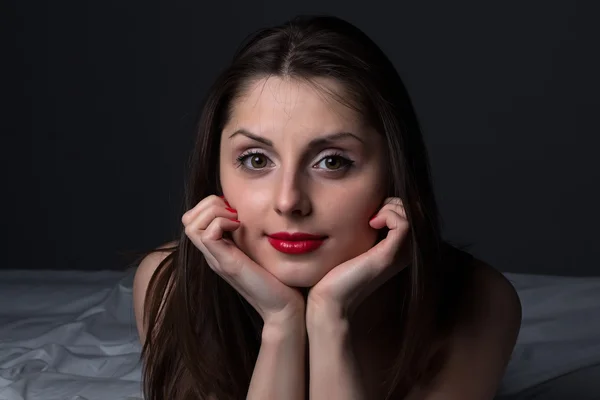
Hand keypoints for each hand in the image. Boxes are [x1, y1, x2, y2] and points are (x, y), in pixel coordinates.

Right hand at [182, 195, 304, 325]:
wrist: (283, 307)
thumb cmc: (277, 279)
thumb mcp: (259, 249)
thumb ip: (250, 234)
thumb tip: (250, 210)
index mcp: (218, 249)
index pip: (193, 219)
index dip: (210, 205)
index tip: (235, 209)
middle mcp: (212, 254)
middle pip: (187, 219)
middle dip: (209, 204)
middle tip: (235, 212)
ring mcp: (216, 259)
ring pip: (191, 225)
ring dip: (214, 212)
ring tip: (236, 219)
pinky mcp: (226, 264)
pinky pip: (207, 234)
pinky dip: (222, 223)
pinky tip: (239, 228)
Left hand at [306, 197, 410, 321]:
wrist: (330, 297)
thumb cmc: (337, 270)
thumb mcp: (356, 241)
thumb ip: (367, 227)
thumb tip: (369, 205)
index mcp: (398, 248)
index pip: (411, 213)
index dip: (395, 204)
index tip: (373, 211)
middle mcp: (405, 252)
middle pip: (414, 211)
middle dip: (393, 203)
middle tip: (372, 213)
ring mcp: (400, 254)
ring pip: (411, 215)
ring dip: (391, 208)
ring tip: (372, 218)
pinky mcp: (390, 256)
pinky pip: (404, 223)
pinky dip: (388, 215)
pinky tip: (372, 223)